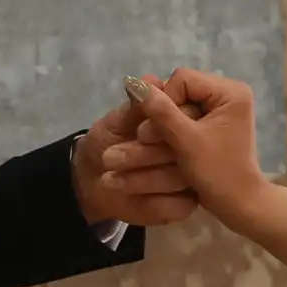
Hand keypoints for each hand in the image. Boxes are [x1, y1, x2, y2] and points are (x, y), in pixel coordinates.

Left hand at [72, 95, 197, 227]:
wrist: (92, 180)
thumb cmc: (106, 143)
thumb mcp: (116, 122)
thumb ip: (135, 106)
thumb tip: (149, 81)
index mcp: (182, 121)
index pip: (191, 117)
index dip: (167, 123)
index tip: (139, 132)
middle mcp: (195, 149)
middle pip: (189, 151)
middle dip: (149, 154)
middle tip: (112, 157)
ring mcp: (193, 179)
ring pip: (182, 178)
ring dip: (145, 178)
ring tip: (110, 177)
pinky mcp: (185, 204)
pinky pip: (179, 205)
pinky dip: (154, 201)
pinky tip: (131, 196)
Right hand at [101, 68, 266, 230]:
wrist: (238, 203)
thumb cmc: (217, 173)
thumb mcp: (186, 142)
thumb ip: (161, 112)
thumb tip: (134, 83)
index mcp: (231, 92)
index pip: (183, 78)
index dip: (164, 100)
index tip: (157, 130)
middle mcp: (229, 93)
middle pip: (182, 89)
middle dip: (165, 112)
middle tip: (151, 138)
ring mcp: (223, 107)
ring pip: (181, 103)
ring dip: (167, 122)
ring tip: (160, 143)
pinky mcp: (216, 121)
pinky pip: (188, 115)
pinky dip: (175, 128)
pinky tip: (171, 144)